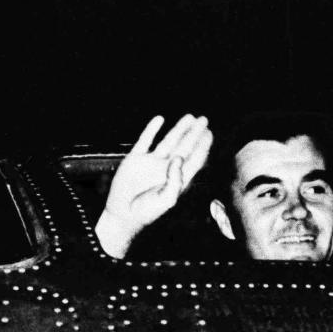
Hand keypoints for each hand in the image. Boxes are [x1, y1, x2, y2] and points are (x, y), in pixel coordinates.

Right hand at [95, 114, 213, 258]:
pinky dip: (151, 130)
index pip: (194, 160)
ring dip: (179, 129)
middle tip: (204, 120)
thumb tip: (179, 158)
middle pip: (184, 147)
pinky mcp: (135, 159)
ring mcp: (151, 163)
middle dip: (194, 134)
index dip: (202, 147)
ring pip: (168, 141)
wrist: (123, 215)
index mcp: (176, 179)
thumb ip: (175, 180)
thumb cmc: (147, 212)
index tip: (209, 134)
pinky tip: (159, 119)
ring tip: (189, 117)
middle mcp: (166, 169)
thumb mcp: (166, 200)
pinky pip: (145, 140)